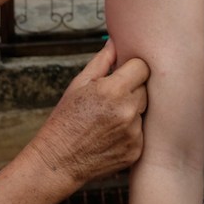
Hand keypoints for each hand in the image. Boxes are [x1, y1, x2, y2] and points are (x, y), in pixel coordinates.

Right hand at [25, 38, 148, 189]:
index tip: (122, 75)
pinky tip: (110, 136)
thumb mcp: (79, 85)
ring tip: (108, 120)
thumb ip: (102, 61)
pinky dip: (130, 132)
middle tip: (110, 100)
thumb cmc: (65, 119)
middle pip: (145, 89)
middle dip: (132, 90)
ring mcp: (134, 133)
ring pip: (143, 111)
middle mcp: (128, 111)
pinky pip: (141, 132)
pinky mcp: (136, 150)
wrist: (57, 161)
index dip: (132, 69)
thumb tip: (116, 41)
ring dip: (132, 111)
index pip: (142, 67)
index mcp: (114, 90)